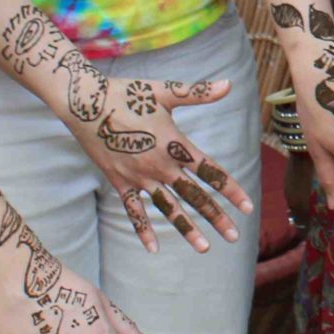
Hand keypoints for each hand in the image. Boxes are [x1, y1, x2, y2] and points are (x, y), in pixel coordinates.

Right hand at [66, 73, 249, 253]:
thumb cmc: (127, 94)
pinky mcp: (119, 182)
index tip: (247, 206)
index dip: (230, 189)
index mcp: (175, 145)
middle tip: (234, 236)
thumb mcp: (165, 92)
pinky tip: (153, 248)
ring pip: (168, 208)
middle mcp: (160, 166)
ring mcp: (139, 177)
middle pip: (194, 195)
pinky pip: (133, 210)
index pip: (210, 171)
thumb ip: (199, 92)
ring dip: (187, 229)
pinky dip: (143, 229)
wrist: (85, 104)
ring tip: (204, 248)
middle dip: (216, 216)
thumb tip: (228, 84)